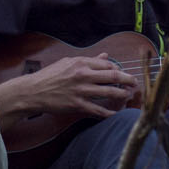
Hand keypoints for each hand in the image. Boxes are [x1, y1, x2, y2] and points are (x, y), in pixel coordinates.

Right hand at [5, 56, 138, 119]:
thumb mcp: (67, 62)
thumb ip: (88, 60)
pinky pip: (98, 110)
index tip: (123, 74)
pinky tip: (114, 113)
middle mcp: (83, 75)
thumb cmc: (50, 76)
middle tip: (135, 84)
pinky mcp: (77, 105)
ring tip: (128, 96)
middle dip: (128, 80)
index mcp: (81, 62)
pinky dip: (108, 112)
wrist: (33, 91)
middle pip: (114, 77)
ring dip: (122, 95)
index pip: (108, 64)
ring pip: (109, 92)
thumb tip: (105, 55)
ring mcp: (81, 91)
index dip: (118, 70)